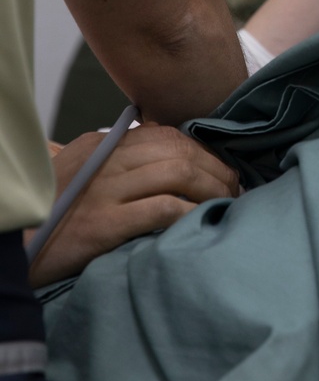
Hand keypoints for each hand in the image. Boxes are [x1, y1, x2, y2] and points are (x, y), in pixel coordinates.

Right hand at [27, 124, 238, 287]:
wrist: (14, 246)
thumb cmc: (54, 214)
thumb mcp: (85, 175)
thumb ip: (121, 163)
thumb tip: (173, 162)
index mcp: (103, 144)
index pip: (167, 135)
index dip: (204, 150)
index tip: (223, 168)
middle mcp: (106, 160)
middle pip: (179, 150)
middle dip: (216, 168)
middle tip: (235, 187)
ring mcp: (104, 191)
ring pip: (177, 173)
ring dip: (212, 187)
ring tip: (227, 203)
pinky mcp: (102, 225)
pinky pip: (161, 209)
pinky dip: (190, 212)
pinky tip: (202, 219)